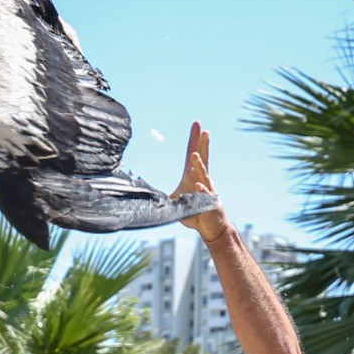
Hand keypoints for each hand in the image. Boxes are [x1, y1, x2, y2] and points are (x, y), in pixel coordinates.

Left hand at [170, 121, 227, 242]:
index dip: (194, 140)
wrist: (210, 228)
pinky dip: (201, 192)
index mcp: (193, 176)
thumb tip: (143, 193)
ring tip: (195, 156)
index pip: (193, 154)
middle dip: (203, 145)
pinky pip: (205, 197)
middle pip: (203, 159)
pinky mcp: (210, 204)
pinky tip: (198, 187)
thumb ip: (161, 195)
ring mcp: (208, 191)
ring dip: (199, 166)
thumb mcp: (174, 201)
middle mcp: (202, 180)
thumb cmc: (193, 213)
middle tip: (204, 131)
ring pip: (203, 176)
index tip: (197, 124)